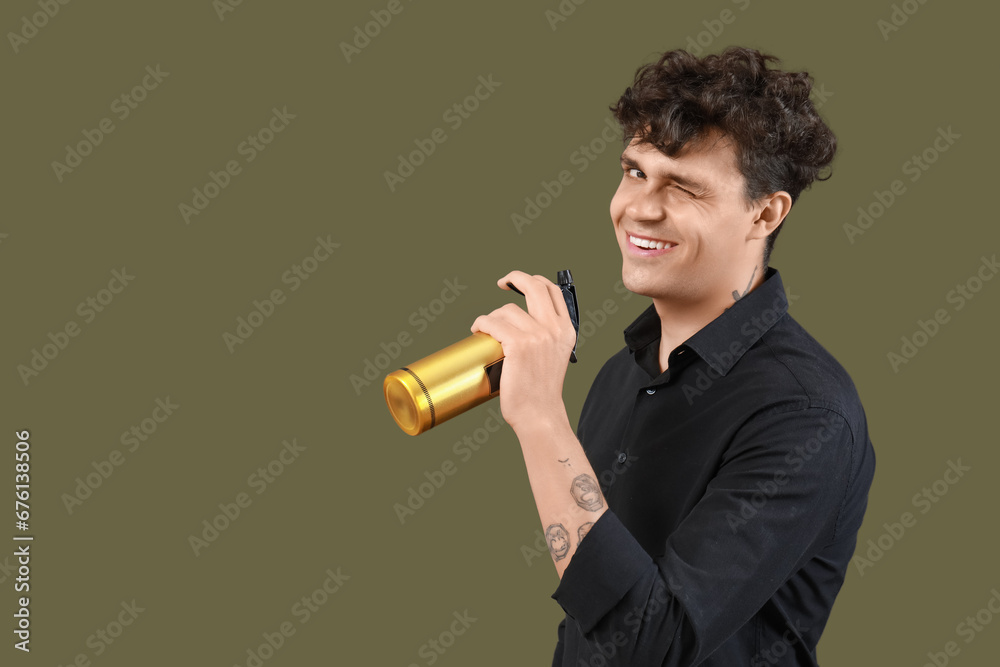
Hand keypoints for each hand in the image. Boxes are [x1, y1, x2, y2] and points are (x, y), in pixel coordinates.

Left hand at [470, 271, 577, 432]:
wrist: (539, 414)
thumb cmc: (541, 391)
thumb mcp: (554, 357)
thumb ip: (546, 337)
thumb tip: (520, 322)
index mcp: (566, 331)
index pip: (553, 292)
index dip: (534, 281)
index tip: (519, 283)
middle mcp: (554, 330)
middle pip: (535, 286)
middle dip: (516, 277)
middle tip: (502, 282)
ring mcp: (537, 336)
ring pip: (507, 309)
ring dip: (492, 317)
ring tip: (487, 329)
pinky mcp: (518, 344)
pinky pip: (493, 322)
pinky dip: (482, 324)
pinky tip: (479, 330)